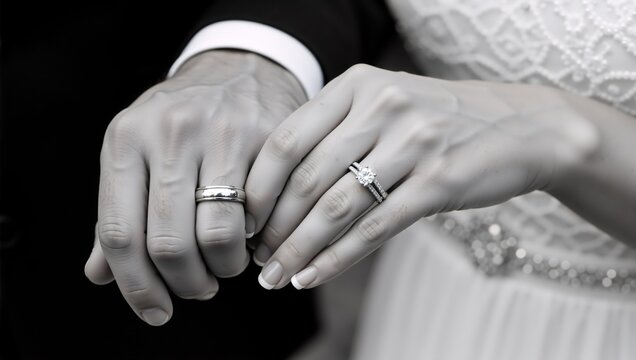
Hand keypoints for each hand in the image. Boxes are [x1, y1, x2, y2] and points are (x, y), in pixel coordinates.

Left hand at [84, 50, 306, 324]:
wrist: (240, 68)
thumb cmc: (183, 120)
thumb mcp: (138, 152)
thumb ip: (118, 213)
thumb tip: (100, 275)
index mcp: (125, 139)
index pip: (119, 233)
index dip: (136, 285)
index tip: (156, 310)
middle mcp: (169, 132)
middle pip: (169, 242)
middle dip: (186, 283)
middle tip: (198, 289)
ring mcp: (220, 131)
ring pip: (217, 233)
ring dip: (222, 268)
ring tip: (225, 266)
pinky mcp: (266, 136)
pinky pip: (259, 213)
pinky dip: (254, 239)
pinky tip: (251, 236)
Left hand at [245, 64, 597, 289]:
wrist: (520, 127)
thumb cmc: (438, 122)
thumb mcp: (385, 106)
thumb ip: (335, 134)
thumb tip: (276, 194)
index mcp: (357, 85)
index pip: (287, 139)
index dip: (258, 185)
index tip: (243, 219)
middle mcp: (382, 106)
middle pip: (307, 177)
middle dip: (274, 226)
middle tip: (256, 258)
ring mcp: (414, 141)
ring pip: (337, 206)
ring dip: (299, 248)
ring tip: (276, 276)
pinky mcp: (440, 179)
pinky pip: (376, 226)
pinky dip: (338, 257)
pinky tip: (312, 277)